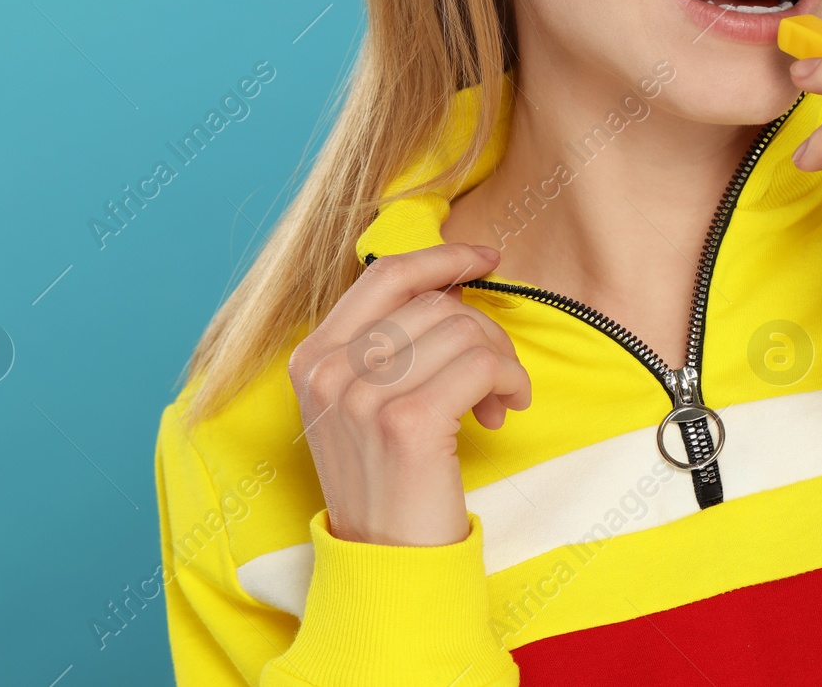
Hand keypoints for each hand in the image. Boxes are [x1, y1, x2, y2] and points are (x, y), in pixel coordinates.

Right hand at [287, 243, 532, 546]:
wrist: (388, 563)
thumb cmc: (389, 481)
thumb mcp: (364, 405)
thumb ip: (387, 345)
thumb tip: (452, 287)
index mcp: (312, 358)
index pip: (385, 274)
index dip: (443, 258)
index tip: (486, 258)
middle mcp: (328, 371)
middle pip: (434, 304)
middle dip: (483, 331)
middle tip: (495, 377)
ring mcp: (363, 397)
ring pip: (464, 330)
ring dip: (500, 361)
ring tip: (498, 400)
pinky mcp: (407, 423)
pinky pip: (482, 364)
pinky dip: (509, 379)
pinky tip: (506, 408)